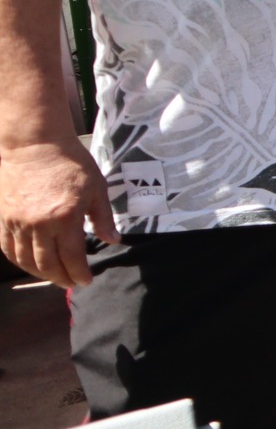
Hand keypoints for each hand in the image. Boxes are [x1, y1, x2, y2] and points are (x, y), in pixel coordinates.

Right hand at [0, 137, 118, 287]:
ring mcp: (17, 222)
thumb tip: (113, 240)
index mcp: (65, 217)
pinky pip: (8, 248)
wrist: (35, 144)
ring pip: (26, 260)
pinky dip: (20, 261)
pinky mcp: (4, 218)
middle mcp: (38, 224)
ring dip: (41, 274)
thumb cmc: (71, 163)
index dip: (79, 272)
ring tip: (54, 278)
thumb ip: (104, 218)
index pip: (71, 256)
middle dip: (61, 278)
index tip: (86, 281)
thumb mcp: (97, 187)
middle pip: (47, 264)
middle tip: (71, 284)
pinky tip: (31, 265)